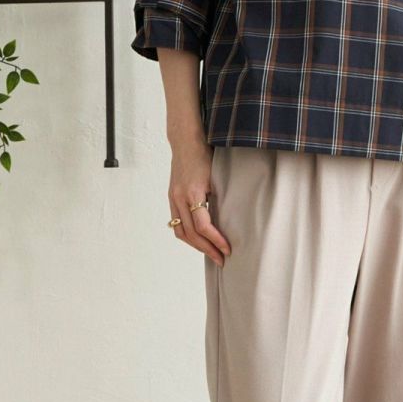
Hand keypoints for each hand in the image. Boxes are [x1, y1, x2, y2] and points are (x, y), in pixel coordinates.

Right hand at [168, 140, 230, 265]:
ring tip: (211, 253)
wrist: (185, 142)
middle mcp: (179, 198)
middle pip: (191, 234)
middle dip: (207, 249)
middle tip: (221, 259)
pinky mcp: (172, 198)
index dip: (215, 240)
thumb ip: (219, 197)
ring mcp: (173, 199)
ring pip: (181, 232)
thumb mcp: (216, 176)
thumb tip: (230, 221)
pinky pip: (177, 223)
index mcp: (192, 193)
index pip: (203, 226)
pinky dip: (187, 235)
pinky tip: (199, 240)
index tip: (227, 249)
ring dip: (196, 246)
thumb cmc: (204, 155)